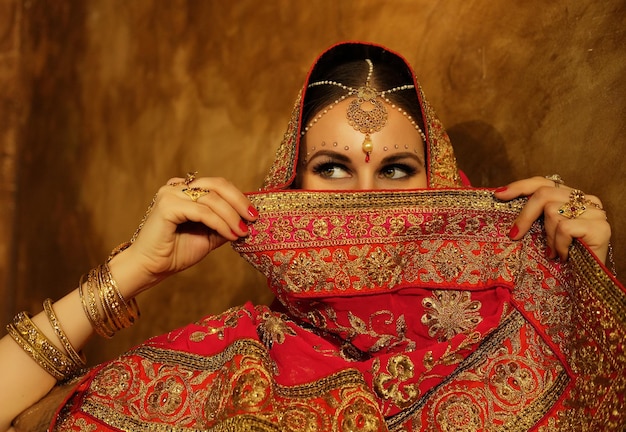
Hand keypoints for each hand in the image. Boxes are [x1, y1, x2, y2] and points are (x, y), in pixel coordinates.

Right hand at [112, 176, 258, 295]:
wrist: (151, 268)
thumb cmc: (175, 253)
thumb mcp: (208, 236)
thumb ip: (224, 224)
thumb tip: (248, 220)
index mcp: (185, 190)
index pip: (217, 185)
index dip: (238, 197)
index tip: (254, 214)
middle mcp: (177, 187)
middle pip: (217, 185)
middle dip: (239, 201)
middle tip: (253, 217)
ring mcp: (170, 194)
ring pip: (212, 199)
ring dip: (232, 217)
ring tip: (242, 232)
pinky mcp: (167, 206)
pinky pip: (203, 212)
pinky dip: (221, 223)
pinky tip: (231, 235)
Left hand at [494, 176, 610, 263]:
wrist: (587, 278)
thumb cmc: (562, 254)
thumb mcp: (544, 231)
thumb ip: (535, 215)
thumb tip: (502, 201)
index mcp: (570, 197)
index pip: (543, 182)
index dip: (520, 186)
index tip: (499, 195)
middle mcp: (585, 199)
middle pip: (544, 194)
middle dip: (525, 216)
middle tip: (515, 235)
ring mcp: (595, 212)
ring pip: (553, 212)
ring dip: (548, 237)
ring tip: (553, 251)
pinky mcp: (600, 227)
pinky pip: (564, 228)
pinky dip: (559, 245)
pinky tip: (563, 256)